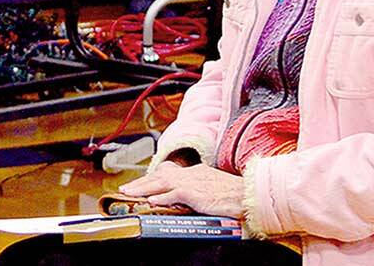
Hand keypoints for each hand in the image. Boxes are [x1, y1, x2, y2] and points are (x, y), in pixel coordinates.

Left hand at [118, 161, 244, 218]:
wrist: (247, 194)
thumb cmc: (234, 195)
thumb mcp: (213, 187)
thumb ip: (197, 190)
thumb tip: (183, 198)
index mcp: (196, 172)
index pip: (168, 174)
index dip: (152, 180)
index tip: (141, 184)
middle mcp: (191, 174)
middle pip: (160, 177)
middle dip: (141, 183)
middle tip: (126, 189)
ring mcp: (192, 182)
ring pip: (161, 184)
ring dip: (143, 189)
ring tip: (129, 193)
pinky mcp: (194, 193)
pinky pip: (173, 195)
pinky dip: (161, 197)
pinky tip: (150, 201)